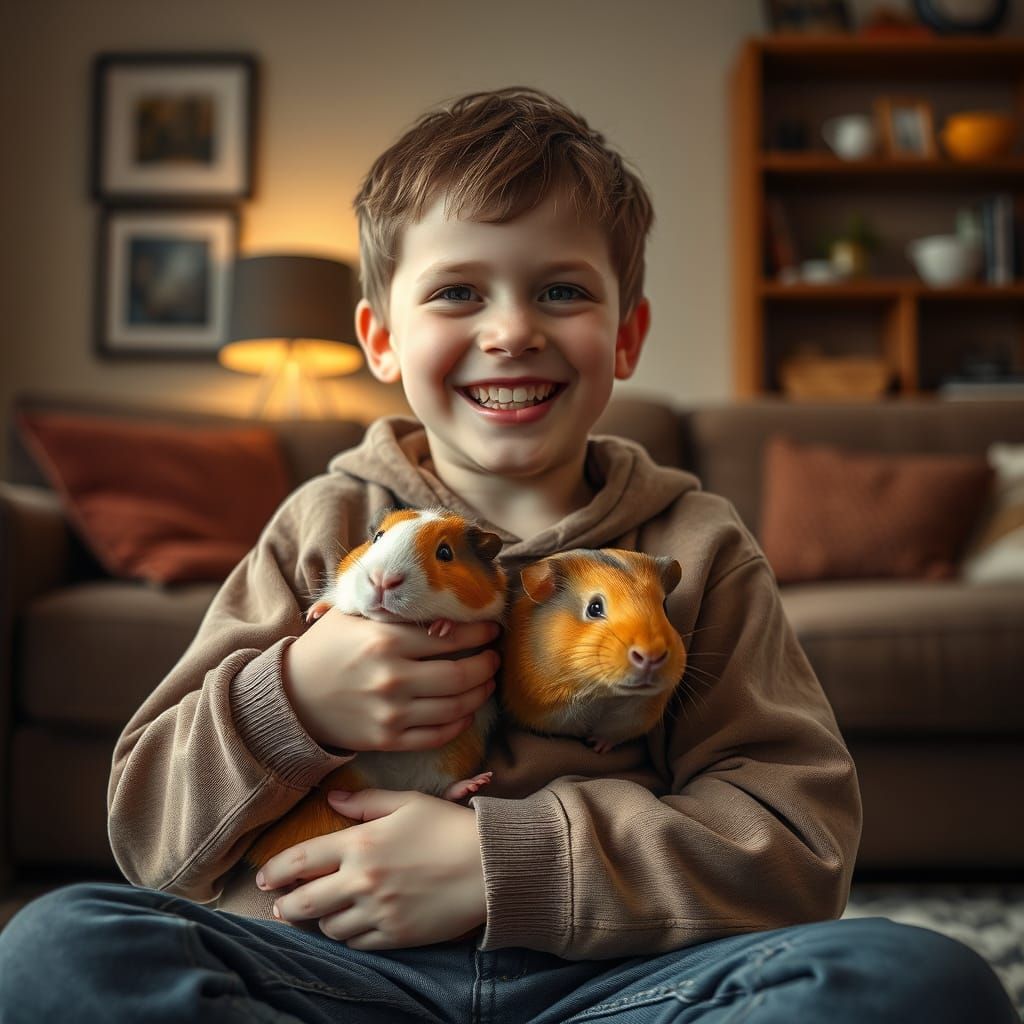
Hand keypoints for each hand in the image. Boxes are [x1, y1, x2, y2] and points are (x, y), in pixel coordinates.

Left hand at [257, 789, 486, 949]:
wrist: (490, 866)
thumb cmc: (449, 826)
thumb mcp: (409, 802)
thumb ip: (367, 801)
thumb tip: (334, 799)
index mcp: (361, 842)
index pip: (301, 859)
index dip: (275, 870)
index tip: (265, 876)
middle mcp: (362, 880)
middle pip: (304, 903)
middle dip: (285, 905)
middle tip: (280, 905)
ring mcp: (378, 912)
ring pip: (329, 927)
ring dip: (321, 921)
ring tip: (322, 913)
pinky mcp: (395, 936)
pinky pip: (357, 944)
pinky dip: (349, 935)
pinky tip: (352, 924)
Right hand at [283, 611, 499, 752]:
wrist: (291, 697)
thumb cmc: (326, 649)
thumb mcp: (353, 616)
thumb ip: (392, 605)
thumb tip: (434, 590)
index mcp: (386, 639)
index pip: (451, 635)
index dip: (480, 632)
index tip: (492, 630)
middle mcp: (393, 677)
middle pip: (462, 673)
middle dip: (488, 665)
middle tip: (494, 657)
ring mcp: (392, 712)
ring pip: (456, 706)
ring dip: (480, 694)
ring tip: (486, 682)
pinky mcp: (388, 740)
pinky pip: (438, 735)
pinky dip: (459, 723)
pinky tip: (465, 711)